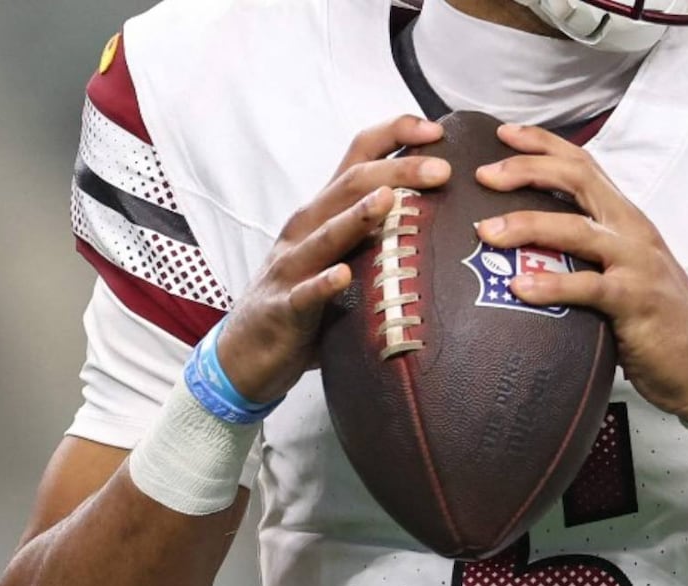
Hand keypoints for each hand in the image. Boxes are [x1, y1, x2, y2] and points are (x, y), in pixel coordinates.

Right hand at [217, 116, 451, 402]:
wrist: (246, 353)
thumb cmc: (306, 301)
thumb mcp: (343, 255)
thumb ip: (378, 233)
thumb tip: (441, 214)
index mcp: (324, 211)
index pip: (358, 157)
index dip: (394, 135)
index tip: (435, 130)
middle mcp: (306, 228)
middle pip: (351, 185)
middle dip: (397, 171)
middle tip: (440, 169)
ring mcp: (292, 266)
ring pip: (327, 233)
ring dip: (359, 216)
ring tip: (390, 200)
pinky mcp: (284, 307)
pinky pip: (305, 293)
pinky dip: (324, 283)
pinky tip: (342, 276)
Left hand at [474, 124, 687, 423]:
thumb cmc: (655, 319)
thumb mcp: (620, 271)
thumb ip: (583, 253)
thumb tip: (525, 249)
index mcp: (625, 218)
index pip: (583, 164)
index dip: (543, 143)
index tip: (502, 132)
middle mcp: (631, 230)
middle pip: (577, 179)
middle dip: (526, 170)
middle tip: (482, 174)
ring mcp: (636, 263)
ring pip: (576, 229)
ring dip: (526, 225)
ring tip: (486, 232)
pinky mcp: (636, 301)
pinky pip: (587, 288)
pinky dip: (551, 285)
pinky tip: (519, 287)